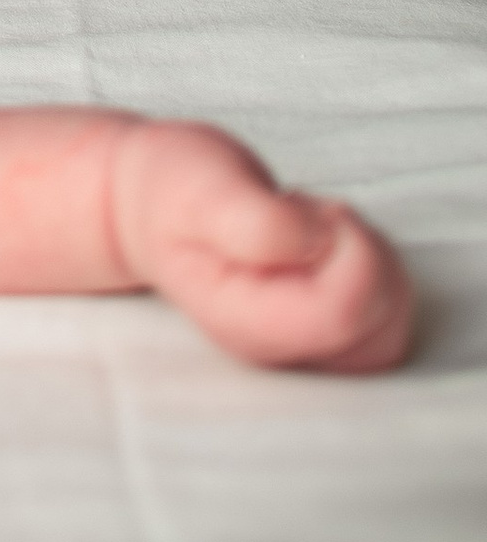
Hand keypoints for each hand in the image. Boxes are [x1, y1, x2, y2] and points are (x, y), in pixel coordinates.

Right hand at [112, 121, 412, 371]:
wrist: (152, 208)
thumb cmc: (172, 194)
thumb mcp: (200, 188)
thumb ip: (252, 219)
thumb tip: (313, 241)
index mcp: (248, 325)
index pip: (341, 315)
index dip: (351, 250)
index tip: (311, 211)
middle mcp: (284, 352)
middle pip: (378, 333)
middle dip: (369, 261)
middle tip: (317, 218)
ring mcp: (308, 348)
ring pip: (390, 328)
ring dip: (376, 264)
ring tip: (321, 227)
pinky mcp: (329, 333)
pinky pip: (386, 317)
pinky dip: (379, 271)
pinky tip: (332, 242)